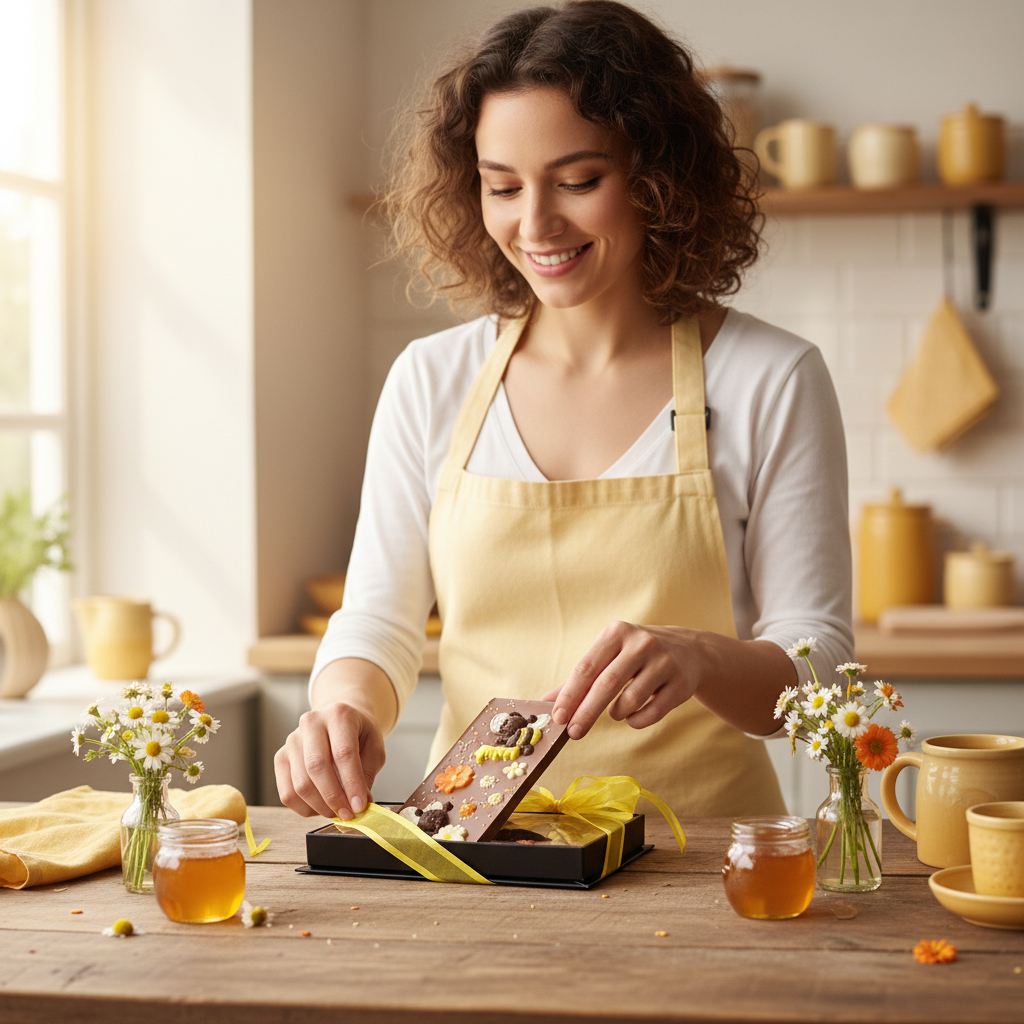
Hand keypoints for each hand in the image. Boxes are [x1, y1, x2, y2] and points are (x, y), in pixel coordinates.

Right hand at [274, 701, 386, 819]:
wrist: (338, 719)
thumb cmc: (358, 733)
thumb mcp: (374, 746)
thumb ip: (366, 773)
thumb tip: (359, 803)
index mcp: (338, 715)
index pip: (343, 753)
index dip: (352, 783)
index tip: (360, 805)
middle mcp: (311, 723)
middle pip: (317, 767)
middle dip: (334, 798)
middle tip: (349, 814)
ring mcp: (292, 740)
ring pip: (300, 783)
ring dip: (320, 806)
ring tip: (337, 811)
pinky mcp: (281, 757)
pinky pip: (287, 792)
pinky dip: (304, 808)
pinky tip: (320, 807)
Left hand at [542, 621, 709, 739]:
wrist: (689, 650)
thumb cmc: (636, 656)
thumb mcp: (609, 656)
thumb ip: (579, 678)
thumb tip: (545, 701)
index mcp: (617, 633)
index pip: (586, 667)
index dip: (570, 695)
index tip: (558, 717)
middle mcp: (641, 643)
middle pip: (606, 685)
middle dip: (586, 712)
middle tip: (573, 733)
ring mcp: (664, 662)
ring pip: (630, 701)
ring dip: (615, 714)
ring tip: (615, 711)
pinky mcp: (681, 683)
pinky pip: (651, 713)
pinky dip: (636, 721)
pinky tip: (632, 716)